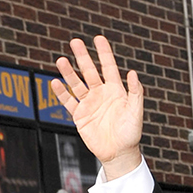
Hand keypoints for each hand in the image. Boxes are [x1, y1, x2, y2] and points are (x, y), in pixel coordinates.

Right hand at [52, 36, 143, 179]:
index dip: (104, 53)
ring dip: (69, 72)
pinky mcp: (80, 115)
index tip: (98, 38)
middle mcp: (101, 94)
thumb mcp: (136, 111)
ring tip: (61, 60)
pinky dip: (61, 93)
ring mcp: (89, 103)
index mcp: (116, 90)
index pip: (109, 67)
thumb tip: (133, 73)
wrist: (119, 153)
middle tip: (75, 42)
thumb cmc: (131, 133)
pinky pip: (68, 101)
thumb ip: (136, 92)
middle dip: (83, 56)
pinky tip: (55, 82)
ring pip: (76, 84)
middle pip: (90, 71)